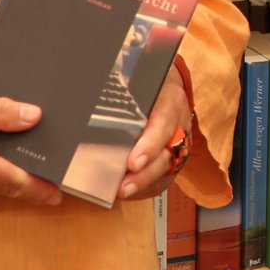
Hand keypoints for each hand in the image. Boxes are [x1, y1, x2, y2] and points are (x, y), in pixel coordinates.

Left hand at [116, 73, 192, 204]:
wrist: (167, 83)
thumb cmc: (146, 81)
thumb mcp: (137, 77)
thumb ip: (121, 89)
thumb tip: (89, 97)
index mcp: (170, 101)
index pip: (162, 125)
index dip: (149, 146)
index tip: (133, 162)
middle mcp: (179, 124)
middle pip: (166, 155)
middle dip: (144, 174)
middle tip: (123, 187)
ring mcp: (179, 143)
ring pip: (167, 169)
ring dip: (144, 184)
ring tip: (122, 192)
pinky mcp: (176, 157)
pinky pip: (165, 177)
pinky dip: (148, 187)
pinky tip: (131, 192)